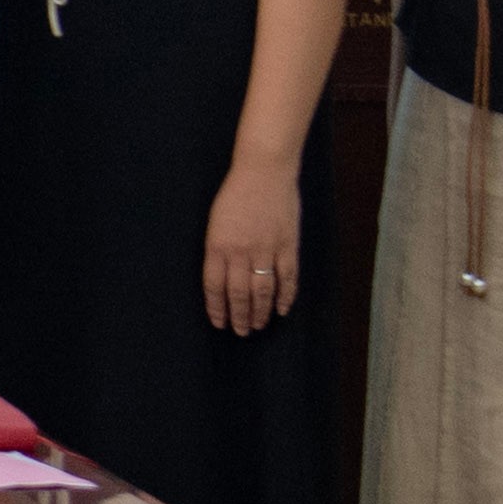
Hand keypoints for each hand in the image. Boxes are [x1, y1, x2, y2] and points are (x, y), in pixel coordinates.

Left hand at [199, 157, 304, 336]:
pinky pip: (287, 278)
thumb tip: (222, 277)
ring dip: (260, 313)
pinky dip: (285, 297)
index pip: (214, 286)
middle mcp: (241, 252)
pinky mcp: (288, 246)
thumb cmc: (236, 193)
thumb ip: (218, 249)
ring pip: (263, 291)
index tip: (219, 323)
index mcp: (218, 245)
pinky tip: (281, 310)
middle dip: (239, 317)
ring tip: (257, 326)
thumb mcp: (215, 221)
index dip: (216, 308)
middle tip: (240, 332)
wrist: (264, 171)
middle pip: (239, 294)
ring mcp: (266, 250)